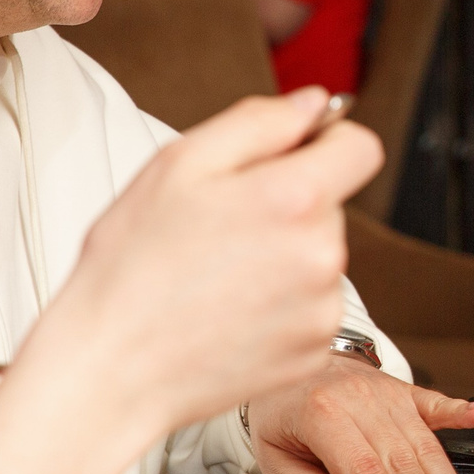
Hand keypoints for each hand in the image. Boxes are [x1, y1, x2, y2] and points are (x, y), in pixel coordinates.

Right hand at [24, 89, 379, 456]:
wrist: (112, 368)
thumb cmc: (132, 268)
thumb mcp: (179, 164)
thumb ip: (259, 122)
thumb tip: (314, 105)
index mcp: (294, 199)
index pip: (361, 148)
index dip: (326, 141)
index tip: (293, 153)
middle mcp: (322, 255)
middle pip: (330, 204)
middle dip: (286, 202)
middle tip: (218, 226)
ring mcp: (322, 310)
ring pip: (318, 256)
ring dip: (282, 255)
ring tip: (215, 274)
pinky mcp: (313, 351)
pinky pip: (310, 306)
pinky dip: (278, 304)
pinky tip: (227, 309)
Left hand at [248, 358, 473, 473]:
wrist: (294, 362)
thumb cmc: (282, 411)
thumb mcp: (272, 452)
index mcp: (321, 414)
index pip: (362, 467)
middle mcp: (358, 399)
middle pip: (400, 459)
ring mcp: (384, 392)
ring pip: (423, 442)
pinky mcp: (402, 390)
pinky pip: (435, 402)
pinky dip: (459, 412)